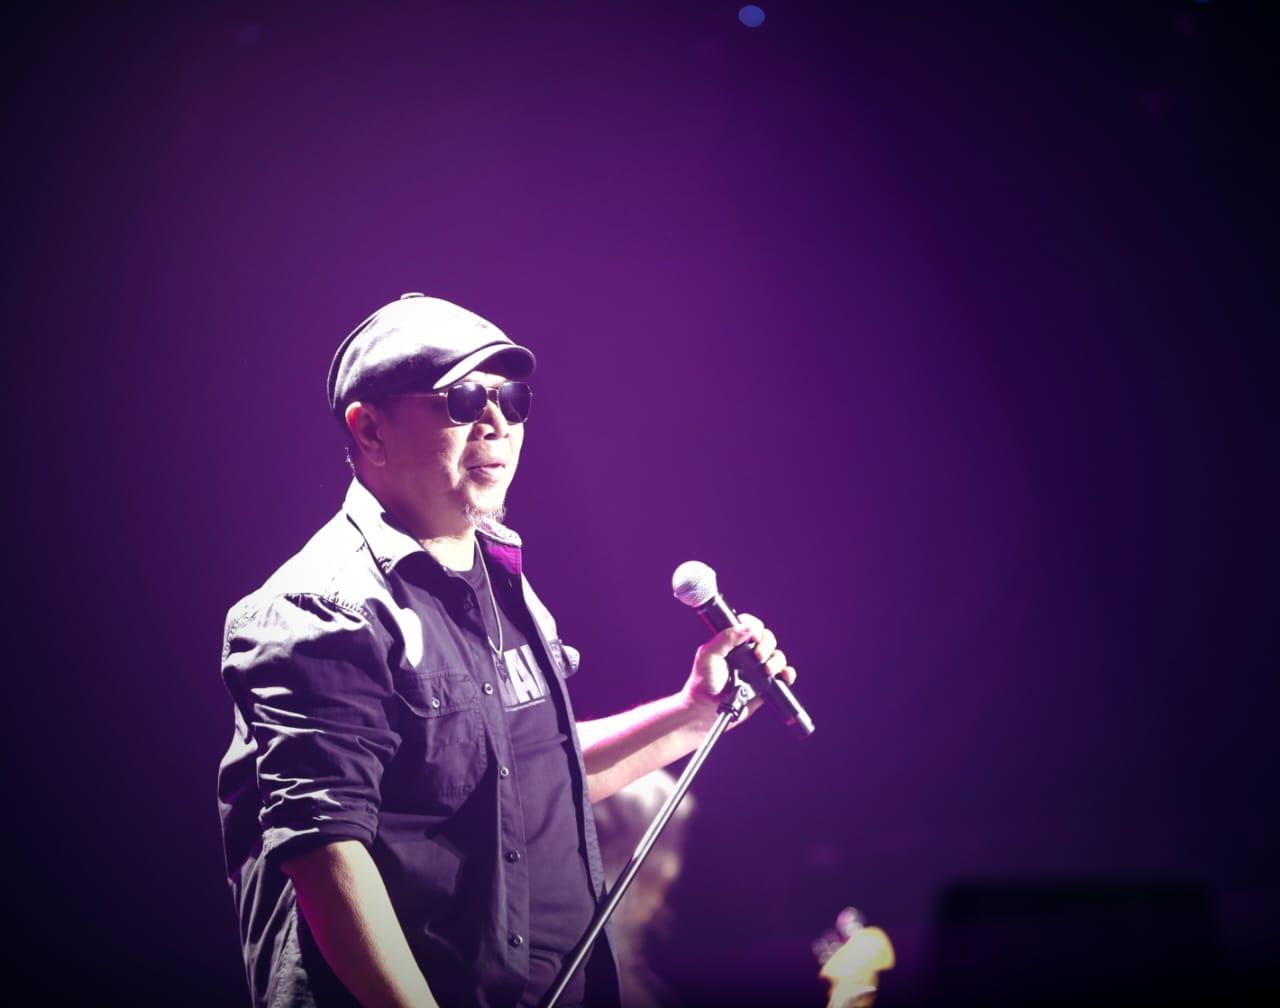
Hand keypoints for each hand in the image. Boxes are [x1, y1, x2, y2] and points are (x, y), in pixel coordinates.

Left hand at [681, 613, 797, 724]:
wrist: (707, 709)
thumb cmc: (703, 682)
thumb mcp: (708, 656)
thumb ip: (725, 639)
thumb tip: (746, 627)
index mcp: (733, 642)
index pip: (749, 625)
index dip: (755, 627)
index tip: (753, 637)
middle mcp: (747, 652)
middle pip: (767, 638)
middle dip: (767, 644)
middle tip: (758, 656)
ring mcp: (757, 667)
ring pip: (777, 655)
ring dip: (776, 660)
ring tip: (767, 671)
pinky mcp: (765, 683)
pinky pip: (783, 674)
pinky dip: (788, 673)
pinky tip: (784, 676)